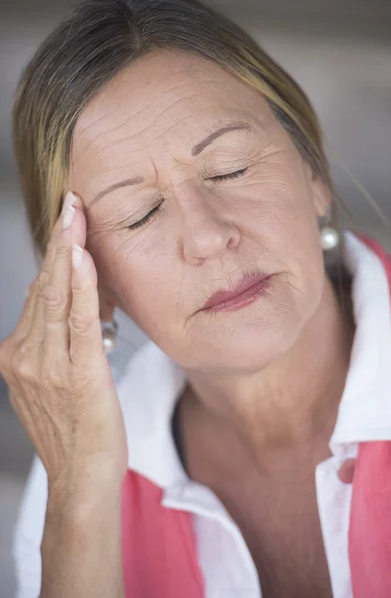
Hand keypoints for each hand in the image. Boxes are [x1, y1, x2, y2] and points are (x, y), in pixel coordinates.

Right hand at [0, 192, 127, 490]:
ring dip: (68, 253)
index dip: (53, 255)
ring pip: (56, 297)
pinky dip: (81, 287)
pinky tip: (83, 257)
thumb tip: (74, 301)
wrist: (81, 478)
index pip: (38, 294)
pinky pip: (78, 323)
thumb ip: (57, 341)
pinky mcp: (76, 375)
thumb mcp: (57, 380)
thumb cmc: (76, 430)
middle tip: (70, 202)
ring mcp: (46, 365)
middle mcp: (24, 355)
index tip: (64, 220)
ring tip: (75, 215)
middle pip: (43, 288)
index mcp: (17, 354)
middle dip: (58, 241)